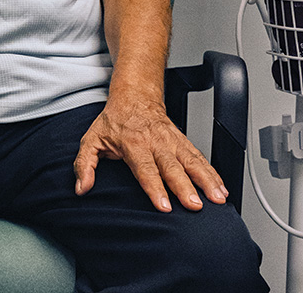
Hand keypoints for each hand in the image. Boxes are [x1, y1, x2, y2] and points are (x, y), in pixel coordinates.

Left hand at [73, 90, 228, 211]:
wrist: (135, 95)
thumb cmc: (114, 121)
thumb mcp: (92, 139)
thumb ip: (85, 164)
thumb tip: (81, 187)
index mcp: (134, 143)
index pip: (145, 169)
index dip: (155, 188)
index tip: (165, 206)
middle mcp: (156, 142)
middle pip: (172, 167)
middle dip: (185, 187)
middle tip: (195, 205)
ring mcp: (172, 141)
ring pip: (192, 161)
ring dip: (206, 180)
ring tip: (218, 198)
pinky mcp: (183, 141)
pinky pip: (200, 157)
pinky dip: (213, 173)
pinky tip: (221, 188)